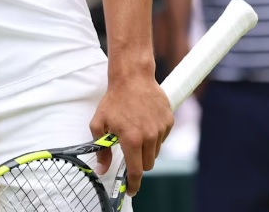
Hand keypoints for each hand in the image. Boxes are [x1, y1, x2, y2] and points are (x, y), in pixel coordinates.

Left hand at [88, 74, 171, 195]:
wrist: (132, 78)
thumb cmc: (113, 101)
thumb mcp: (99, 124)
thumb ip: (101, 149)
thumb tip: (101, 168)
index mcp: (132, 140)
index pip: (136, 171)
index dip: (133, 184)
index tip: (131, 190)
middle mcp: (149, 137)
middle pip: (148, 165)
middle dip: (138, 164)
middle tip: (129, 154)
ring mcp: (161, 129)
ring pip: (155, 152)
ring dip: (146, 150)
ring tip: (135, 132)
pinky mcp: (169, 122)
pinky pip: (162, 139)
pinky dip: (154, 137)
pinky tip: (144, 123)